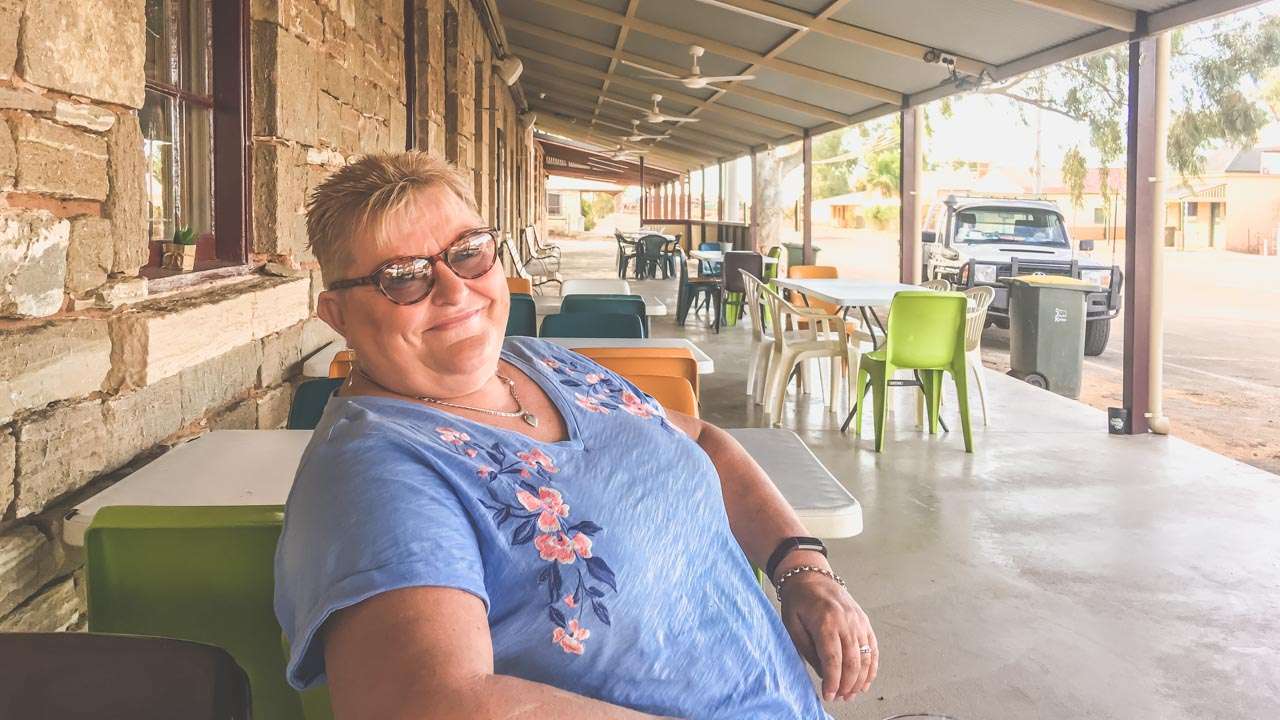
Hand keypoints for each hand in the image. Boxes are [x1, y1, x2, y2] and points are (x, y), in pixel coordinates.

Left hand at [778, 570, 877, 702]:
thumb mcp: (792, 625)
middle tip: (839, 697)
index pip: (833, 659)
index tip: (829, 695)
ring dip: (860, 680)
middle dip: (847, 685)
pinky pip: (873, 648)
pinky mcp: (865, 622)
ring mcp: (859, 621)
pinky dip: (871, 668)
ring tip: (850, 694)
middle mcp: (846, 622)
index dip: (832, 681)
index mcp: (826, 622)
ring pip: (866, 657)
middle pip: (852, 661)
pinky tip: (865, 681)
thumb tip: (824, 673)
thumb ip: (808, 650)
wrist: (811, 576)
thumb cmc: (798, 601)